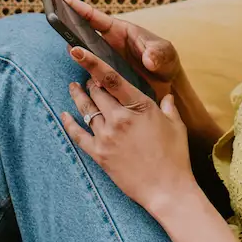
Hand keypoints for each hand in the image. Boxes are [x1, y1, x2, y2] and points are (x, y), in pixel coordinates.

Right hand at [60, 0, 185, 97]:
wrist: (169, 86)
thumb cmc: (166, 62)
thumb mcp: (165, 53)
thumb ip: (158, 53)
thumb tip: (149, 59)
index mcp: (119, 31)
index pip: (93, 16)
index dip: (76, 6)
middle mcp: (108, 45)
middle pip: (82, 34)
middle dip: (67, 27)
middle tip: (53, 20)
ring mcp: (106, 62)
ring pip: (85, 56)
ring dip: (77, 55)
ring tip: (72, 53)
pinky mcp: (107, 78)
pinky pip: (93, 76)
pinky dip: (89, 79)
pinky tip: (90, 84)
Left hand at [60, 48, 196, 214]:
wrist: (167, 190)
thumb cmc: (176, 157)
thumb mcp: (176, 125)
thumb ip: (168, 106)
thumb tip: (167, 96)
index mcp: (139, 107)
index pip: (111, 78)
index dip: (91, 62)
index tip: (78, 51)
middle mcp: (119, 118)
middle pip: (96, 92)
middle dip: (91, 83)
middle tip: (88, 78)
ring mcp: (107, 136)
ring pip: (86, 110)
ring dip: (78, 97)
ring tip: (73, 87)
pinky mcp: (99, 154)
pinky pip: (78, 135)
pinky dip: (69, 123)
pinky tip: (64, 114)